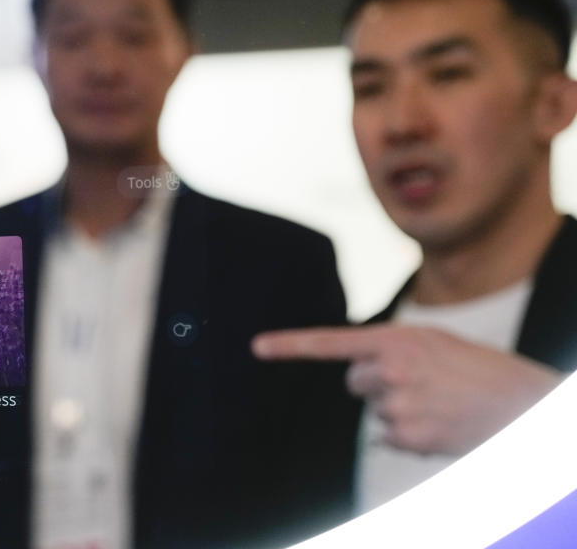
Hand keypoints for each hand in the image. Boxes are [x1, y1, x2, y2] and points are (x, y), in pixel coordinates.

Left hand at [252, 325, 563, 454]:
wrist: (518, 403)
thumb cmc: (476, 369)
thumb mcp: (433, 342)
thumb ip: (391, 350)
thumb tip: (359, 377)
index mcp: (394, 339)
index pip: (329, 342)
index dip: (289, 345)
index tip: (256, 346)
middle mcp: (389, 370)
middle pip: (354, 381)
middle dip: (376, 382)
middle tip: (418, 382)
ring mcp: (396, 404)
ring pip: (375, 410)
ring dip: (399, 408)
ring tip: (437, 402)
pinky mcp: (406, 436)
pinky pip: (390, 436)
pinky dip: (410, 434)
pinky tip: (438, 423)